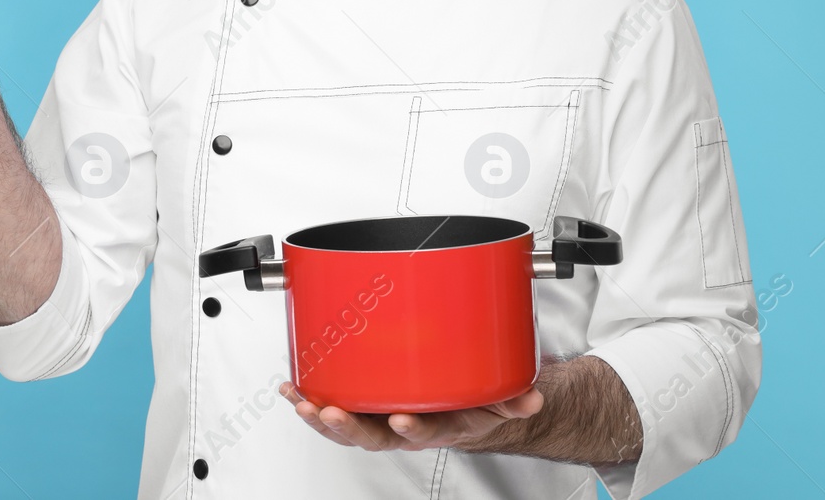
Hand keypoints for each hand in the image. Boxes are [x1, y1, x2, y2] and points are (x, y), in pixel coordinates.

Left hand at [280, 381, 543, 452]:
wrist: (462, 411)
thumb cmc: (474, 404)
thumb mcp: (501, 402)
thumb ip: (515, 400)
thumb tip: (532, 398)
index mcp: (439, 425)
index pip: (426, 431)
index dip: (414, 428)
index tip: (402, 418)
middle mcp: (405, 427)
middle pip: (373, 436)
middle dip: (348, 427)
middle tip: (330, 413)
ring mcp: (381, 419)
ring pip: (347, 428)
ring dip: (320, 416)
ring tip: (301, 402)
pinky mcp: (363, 407)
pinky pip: (333, 409)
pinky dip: (309, 400)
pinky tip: (293, 388)